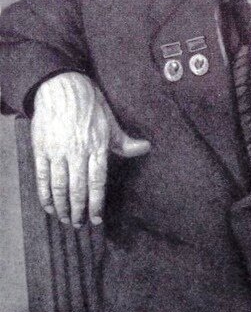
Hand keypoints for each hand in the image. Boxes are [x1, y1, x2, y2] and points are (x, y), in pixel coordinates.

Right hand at [31, 72, 149, 226]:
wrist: (61, 87)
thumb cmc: (90, 104)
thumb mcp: (110, 121)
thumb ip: (125, 141)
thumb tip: (146, 148)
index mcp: (97, 146)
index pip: (97, 182)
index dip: (97, 203)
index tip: (97, 218)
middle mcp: (77, 151)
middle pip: (77, 189)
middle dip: (78, 210)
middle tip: (79, 224)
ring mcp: (57, 151)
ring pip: (59, 186)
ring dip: (61, 207)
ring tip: (65, 219)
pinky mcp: (41, 149)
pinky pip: (42, 177)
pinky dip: (44, 194)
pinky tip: (48, 206)